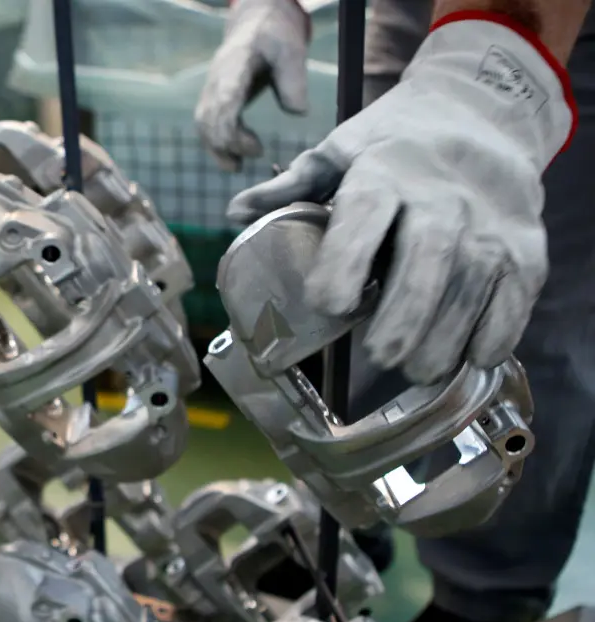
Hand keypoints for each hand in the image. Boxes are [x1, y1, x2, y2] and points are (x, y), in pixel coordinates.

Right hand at [195, 0, 311, 171]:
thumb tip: (298, 113)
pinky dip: (216, 145)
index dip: (231, 127)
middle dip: (228, 143)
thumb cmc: (275, 36)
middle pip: (209, 118)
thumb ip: (293, 80)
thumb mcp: (291, 50)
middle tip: (257, 152)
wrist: (255, 23)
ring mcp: (211, 89)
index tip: (254, 146)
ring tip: (238, 166)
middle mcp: (217, 79)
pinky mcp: (212, 98)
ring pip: (203, 125)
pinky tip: (234, 157)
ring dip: (218, 149)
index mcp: (235, 65)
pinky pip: (205, 126)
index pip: (225, 99)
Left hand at [227, 15, 574, 383]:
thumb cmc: (397, 142)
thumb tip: (235, 212)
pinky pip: (514, 297)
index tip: (329, 304)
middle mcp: (443, 196)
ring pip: (471, 286)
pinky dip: (494, 334)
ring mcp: (491, 222)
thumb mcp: (342, 150)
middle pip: (427, 260)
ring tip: (416, 370)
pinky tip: (468, 356)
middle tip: (379, 355)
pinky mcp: (527, 245)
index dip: (345, 263)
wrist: (485, 110)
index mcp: (384, 173)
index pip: (364, 216)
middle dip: (403, 316)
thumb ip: (292, 187)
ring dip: (445, 338)